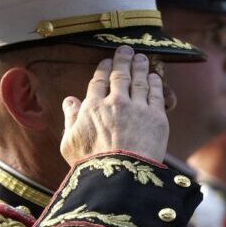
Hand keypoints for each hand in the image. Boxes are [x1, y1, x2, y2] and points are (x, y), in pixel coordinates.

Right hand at [60, 46, 168, 164]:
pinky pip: (156, 93)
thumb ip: (70, 118)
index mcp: (92, 107)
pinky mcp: (156, 116)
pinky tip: (154, 76)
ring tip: (142, 58)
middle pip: (120, 75)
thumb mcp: (70, 143)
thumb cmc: (91, 164)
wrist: (120, 176)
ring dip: (140, 66)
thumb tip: (69, 100)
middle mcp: (115, 102)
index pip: (98, 81)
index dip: (103, 69)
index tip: (106, 61)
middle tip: (126, 50)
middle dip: (123, 60)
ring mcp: (137, 107)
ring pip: (139, 80)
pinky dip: (155, 82)